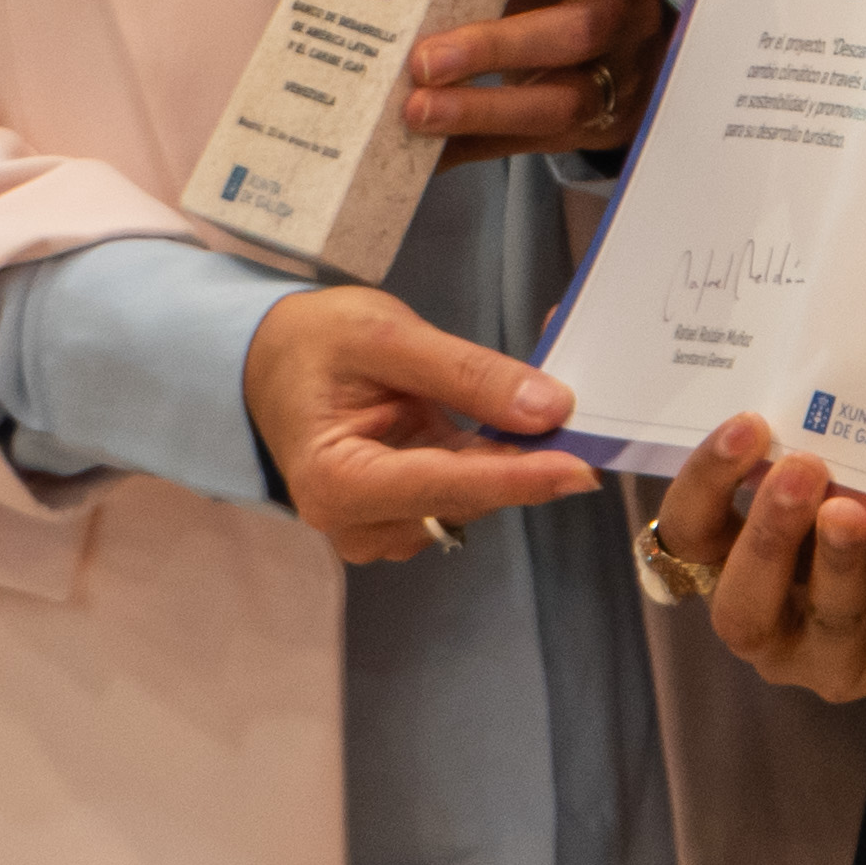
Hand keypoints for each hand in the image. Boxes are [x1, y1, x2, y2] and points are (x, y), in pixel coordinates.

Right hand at [242, 284, 602, 567]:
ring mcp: (380, 528)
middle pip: (465, 497)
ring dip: (516, 456)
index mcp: (337, 484)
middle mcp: (357, 524)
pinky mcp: (403, 515)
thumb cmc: (316, 342)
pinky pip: (464, 489)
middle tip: (593, 415)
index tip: (581, 470)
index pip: (443, 485)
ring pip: (472, 498)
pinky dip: (496, 456)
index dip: (517, 476)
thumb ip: (466, 373)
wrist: (272, 360)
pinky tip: (522, 421)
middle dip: (528, 458)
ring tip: (555, 405)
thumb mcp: (387, 336)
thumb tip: (548, 408)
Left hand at [301, 0, 665, 158]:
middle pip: (580, 24)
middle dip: (499, 44)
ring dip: (485, 108)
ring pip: (563, 96)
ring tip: (417, 111)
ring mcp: (610, 67)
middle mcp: (618, 0)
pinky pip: (532, 142)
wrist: (599, 40)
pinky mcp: (584, 121)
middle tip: (426, 58)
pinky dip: (473, 145)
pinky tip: (419, 150)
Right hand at [649, 412, 865, 699]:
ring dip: (835, 561)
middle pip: (738, 602)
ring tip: (855, 509)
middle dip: (766, 536)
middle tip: (800, 469)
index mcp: (730, 565)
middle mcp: (769, 621)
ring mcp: (829, 655)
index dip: (704, 485)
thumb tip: (819, 346)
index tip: (747, 425)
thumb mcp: (835, 469)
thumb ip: (811, 437)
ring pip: (822, 618)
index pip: (687, 534)